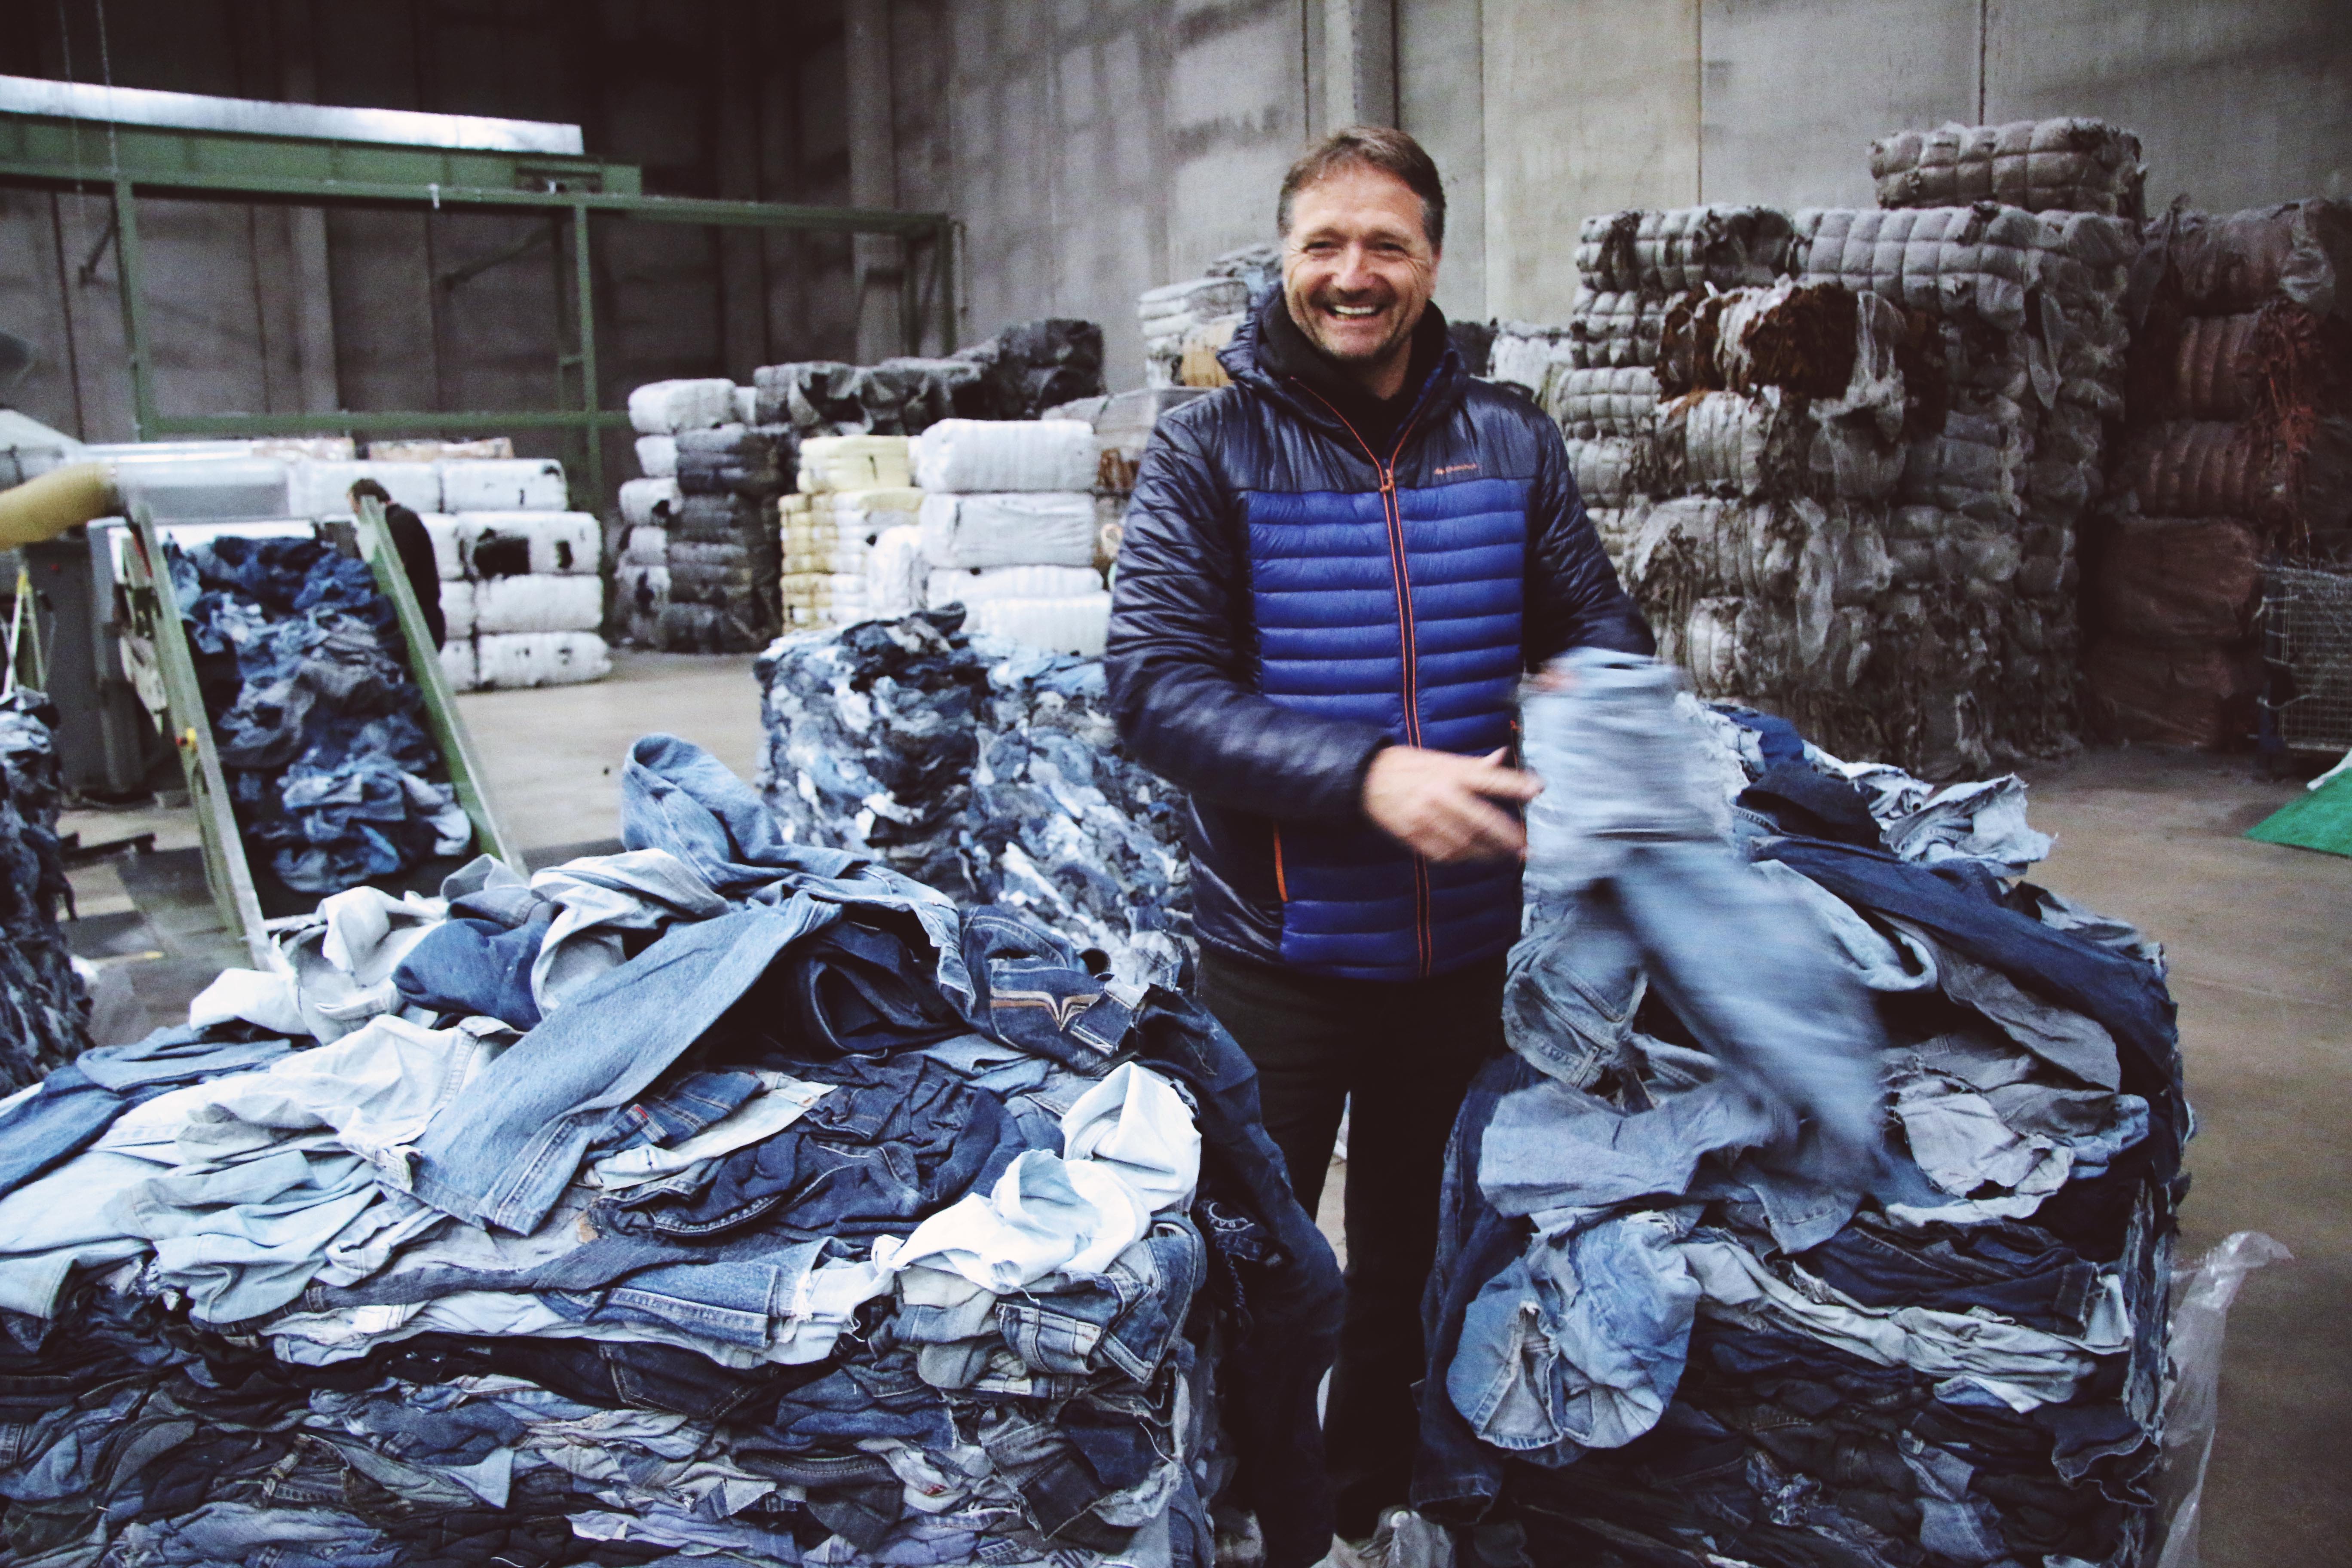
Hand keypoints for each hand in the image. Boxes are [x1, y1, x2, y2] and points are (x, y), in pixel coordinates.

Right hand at [1361, 747, 1542, 862]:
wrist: (1365, 779)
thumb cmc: (1408, 766)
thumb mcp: (1440, 759)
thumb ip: (1474, 765)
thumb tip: (1504, 756)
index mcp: (1450, 771)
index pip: (1490, 778)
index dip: (1515, 784)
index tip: (1538, 789)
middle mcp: (1440, 794)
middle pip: (1482, 820)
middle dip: (1507, 837)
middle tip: (1525, 847)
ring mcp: (1426, 818)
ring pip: (1466, 843)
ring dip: (1489, 853)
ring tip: (1506, 856)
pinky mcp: (1414, 836)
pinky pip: (1445, 853)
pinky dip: (1464, 858)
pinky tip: (1476, 857)